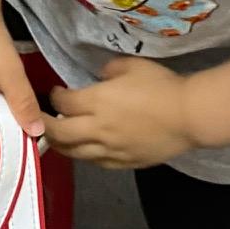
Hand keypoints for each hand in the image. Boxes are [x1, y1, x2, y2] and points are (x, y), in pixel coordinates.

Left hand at [46, 59, 194, 169]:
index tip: (54, 93)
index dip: (54, 97)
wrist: (188, 115)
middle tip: (40, 121)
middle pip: (59, 134)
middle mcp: (97, 129)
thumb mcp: (132, 65)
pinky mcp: (124, 163)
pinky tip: (84, 151)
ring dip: (61, 146)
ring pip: (74, 154)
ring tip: (56, 139)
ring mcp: (110, 150)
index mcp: (97, 102)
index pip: (63, 104)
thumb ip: (109, 70)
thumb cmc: (161, 85)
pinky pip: (96, 163)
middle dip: (45, 126)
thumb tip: (100, 77)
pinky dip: (85, 156)